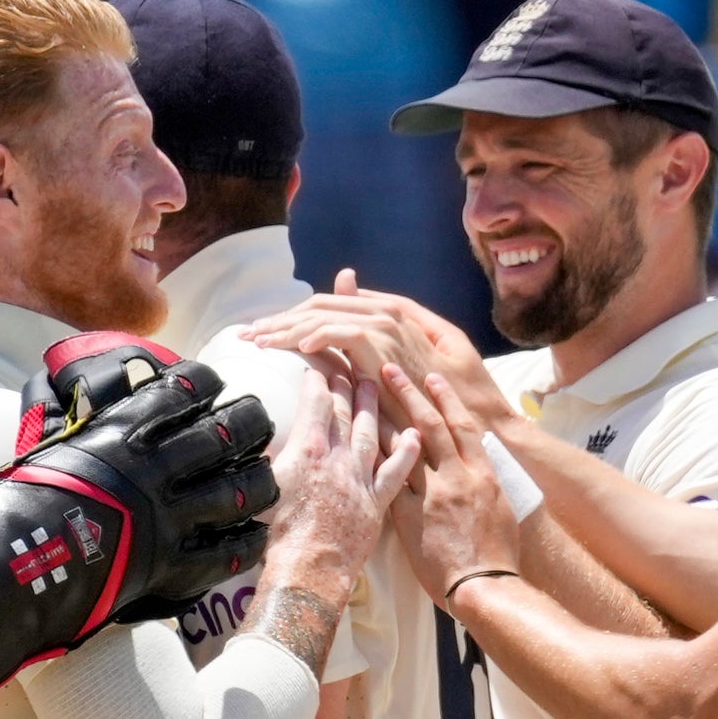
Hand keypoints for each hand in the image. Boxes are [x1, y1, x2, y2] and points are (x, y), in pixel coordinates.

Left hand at [248, 274, 508, 424]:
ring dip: (285, 326)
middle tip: (248, 335)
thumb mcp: (400, 378)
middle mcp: (384, 314)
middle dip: (279, 319)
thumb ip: (373, 356)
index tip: (265, 334)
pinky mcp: (384, 344)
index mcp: (386, 317)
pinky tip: (290, 347)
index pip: (327, 307)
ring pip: (322, 314)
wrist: (470, 413)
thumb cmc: (438, 399)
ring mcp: (385, 326)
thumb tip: (336, 357)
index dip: (293, 318)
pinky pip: (339, 332)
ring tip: (258, 341)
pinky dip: (313, 335)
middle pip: (318, 306)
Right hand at [264, 368, 419, 576]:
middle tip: (346, 367)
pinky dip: (406, 452)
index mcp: (307, 450)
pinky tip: (414, 435)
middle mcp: (337, 459)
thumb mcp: (262, 488)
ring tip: (373, 384)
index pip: (315, 403)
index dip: (315, 382)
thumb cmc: (278, 535)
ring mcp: (360, 480)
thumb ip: (266, 461)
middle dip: (344, 385)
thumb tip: (259, 445)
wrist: (309, 571)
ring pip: (370, 433)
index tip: (315, 369)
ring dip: (372, 406)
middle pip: (344, 412)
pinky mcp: (376, 503)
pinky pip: (396, 473)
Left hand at [377, 362, 519, 603]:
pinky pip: (388, 482)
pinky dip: (374, 460)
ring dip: (383, 417)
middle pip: (430, 425)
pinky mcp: (410, 517)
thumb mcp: (500, 510)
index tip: (431, 377)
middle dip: (408, 393)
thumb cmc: (497, 554)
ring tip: (365, 396)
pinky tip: (357, 442)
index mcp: (482, 473)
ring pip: (404, 447)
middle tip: (387, 368)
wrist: (484, 585)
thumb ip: (484, 484)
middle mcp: (457, 477)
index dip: (446, 398)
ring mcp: (432, 495)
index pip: (462, 425)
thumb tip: (478, 470)